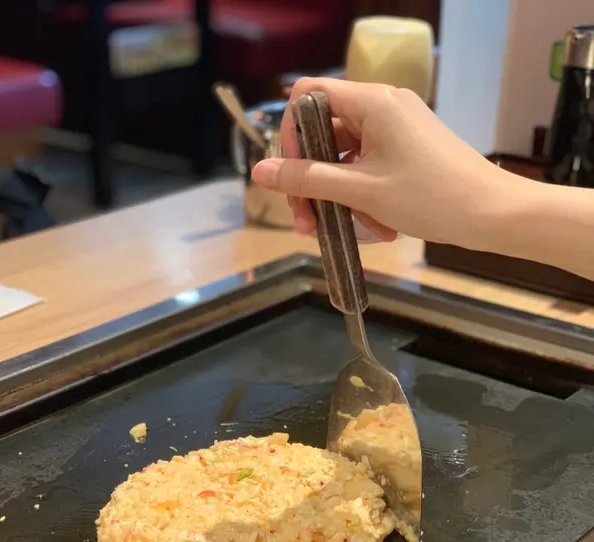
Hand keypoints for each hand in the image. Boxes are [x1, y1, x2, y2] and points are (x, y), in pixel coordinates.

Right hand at [251, 77, 514, 250]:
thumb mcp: (361, 190)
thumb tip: (260, 172)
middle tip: (308, 222)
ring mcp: (397, 129)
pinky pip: (369, 168)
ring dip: (338, 197)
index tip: (291, 177)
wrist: (494, 215)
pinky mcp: (408, 151)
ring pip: (345, 158)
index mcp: (371, 102)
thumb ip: (307, 180)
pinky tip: (377, 228)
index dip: (290, 135)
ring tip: (347, 231)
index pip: (308, 97)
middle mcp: (383, 107)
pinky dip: (364, 197)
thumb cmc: (430, 197)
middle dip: (312, 180)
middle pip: (324, 134)